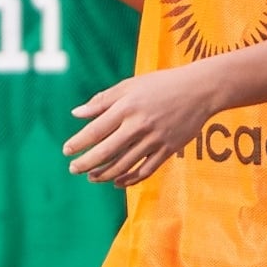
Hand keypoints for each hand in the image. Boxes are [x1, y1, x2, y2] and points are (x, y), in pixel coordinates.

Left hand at [65, 62, 223, 187]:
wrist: (199, 90)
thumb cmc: (161, 85)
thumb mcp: (130, 85)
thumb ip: (102, 100)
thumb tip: (76, 113)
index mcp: (127, 107)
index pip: (95, 130)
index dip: (78, 143)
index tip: (66, 151)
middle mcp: (139, 125)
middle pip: (106, 151)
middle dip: (86, 163)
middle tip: (73, 169)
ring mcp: (155, 139)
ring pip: (124, 165)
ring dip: (105, 174)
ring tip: (92, 177)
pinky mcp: (168, 149)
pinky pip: (145, 170)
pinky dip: (129, 179)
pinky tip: (117, 181)